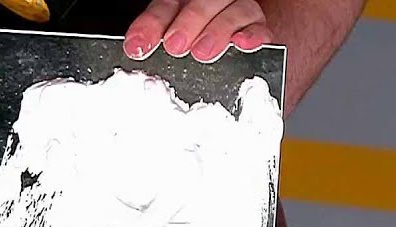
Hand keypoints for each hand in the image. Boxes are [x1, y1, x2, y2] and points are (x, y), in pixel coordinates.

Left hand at [124, 0, 274, 61]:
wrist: (236, 47)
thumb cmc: (196, 44)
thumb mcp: (173, 40)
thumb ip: (155, 40)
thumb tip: (135, 48)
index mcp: (184, 3)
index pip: (166, 6)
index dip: (151, 24)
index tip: (138, 46)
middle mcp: (212, 4)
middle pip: (204, 2)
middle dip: (188, 23)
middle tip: (175, 46)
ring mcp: (238, 13)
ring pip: (234, 10)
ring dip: (218, 30)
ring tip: (202, 52)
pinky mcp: (258, 29)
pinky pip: (260, 28)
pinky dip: (252, 35)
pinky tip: (242, 44)